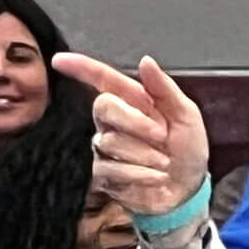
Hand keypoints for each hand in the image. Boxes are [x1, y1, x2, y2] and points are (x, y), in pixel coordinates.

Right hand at [52, 52, 211, 225]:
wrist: (189, 188)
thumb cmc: (187, 149)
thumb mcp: (186, 116)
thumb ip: (165, 89)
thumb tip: (145, 61)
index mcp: (134, 101)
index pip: (103, 79)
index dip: (81, 68)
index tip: (59, 60)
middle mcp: (114, 121)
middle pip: (103, 106)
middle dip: (135, 121)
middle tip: (162, 136)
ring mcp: (105, 147)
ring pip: (109, 141)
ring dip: (145, 154)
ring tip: (164, 162)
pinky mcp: (103, 174)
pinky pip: (109, 169)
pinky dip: (139, 174)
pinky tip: (156, 177)